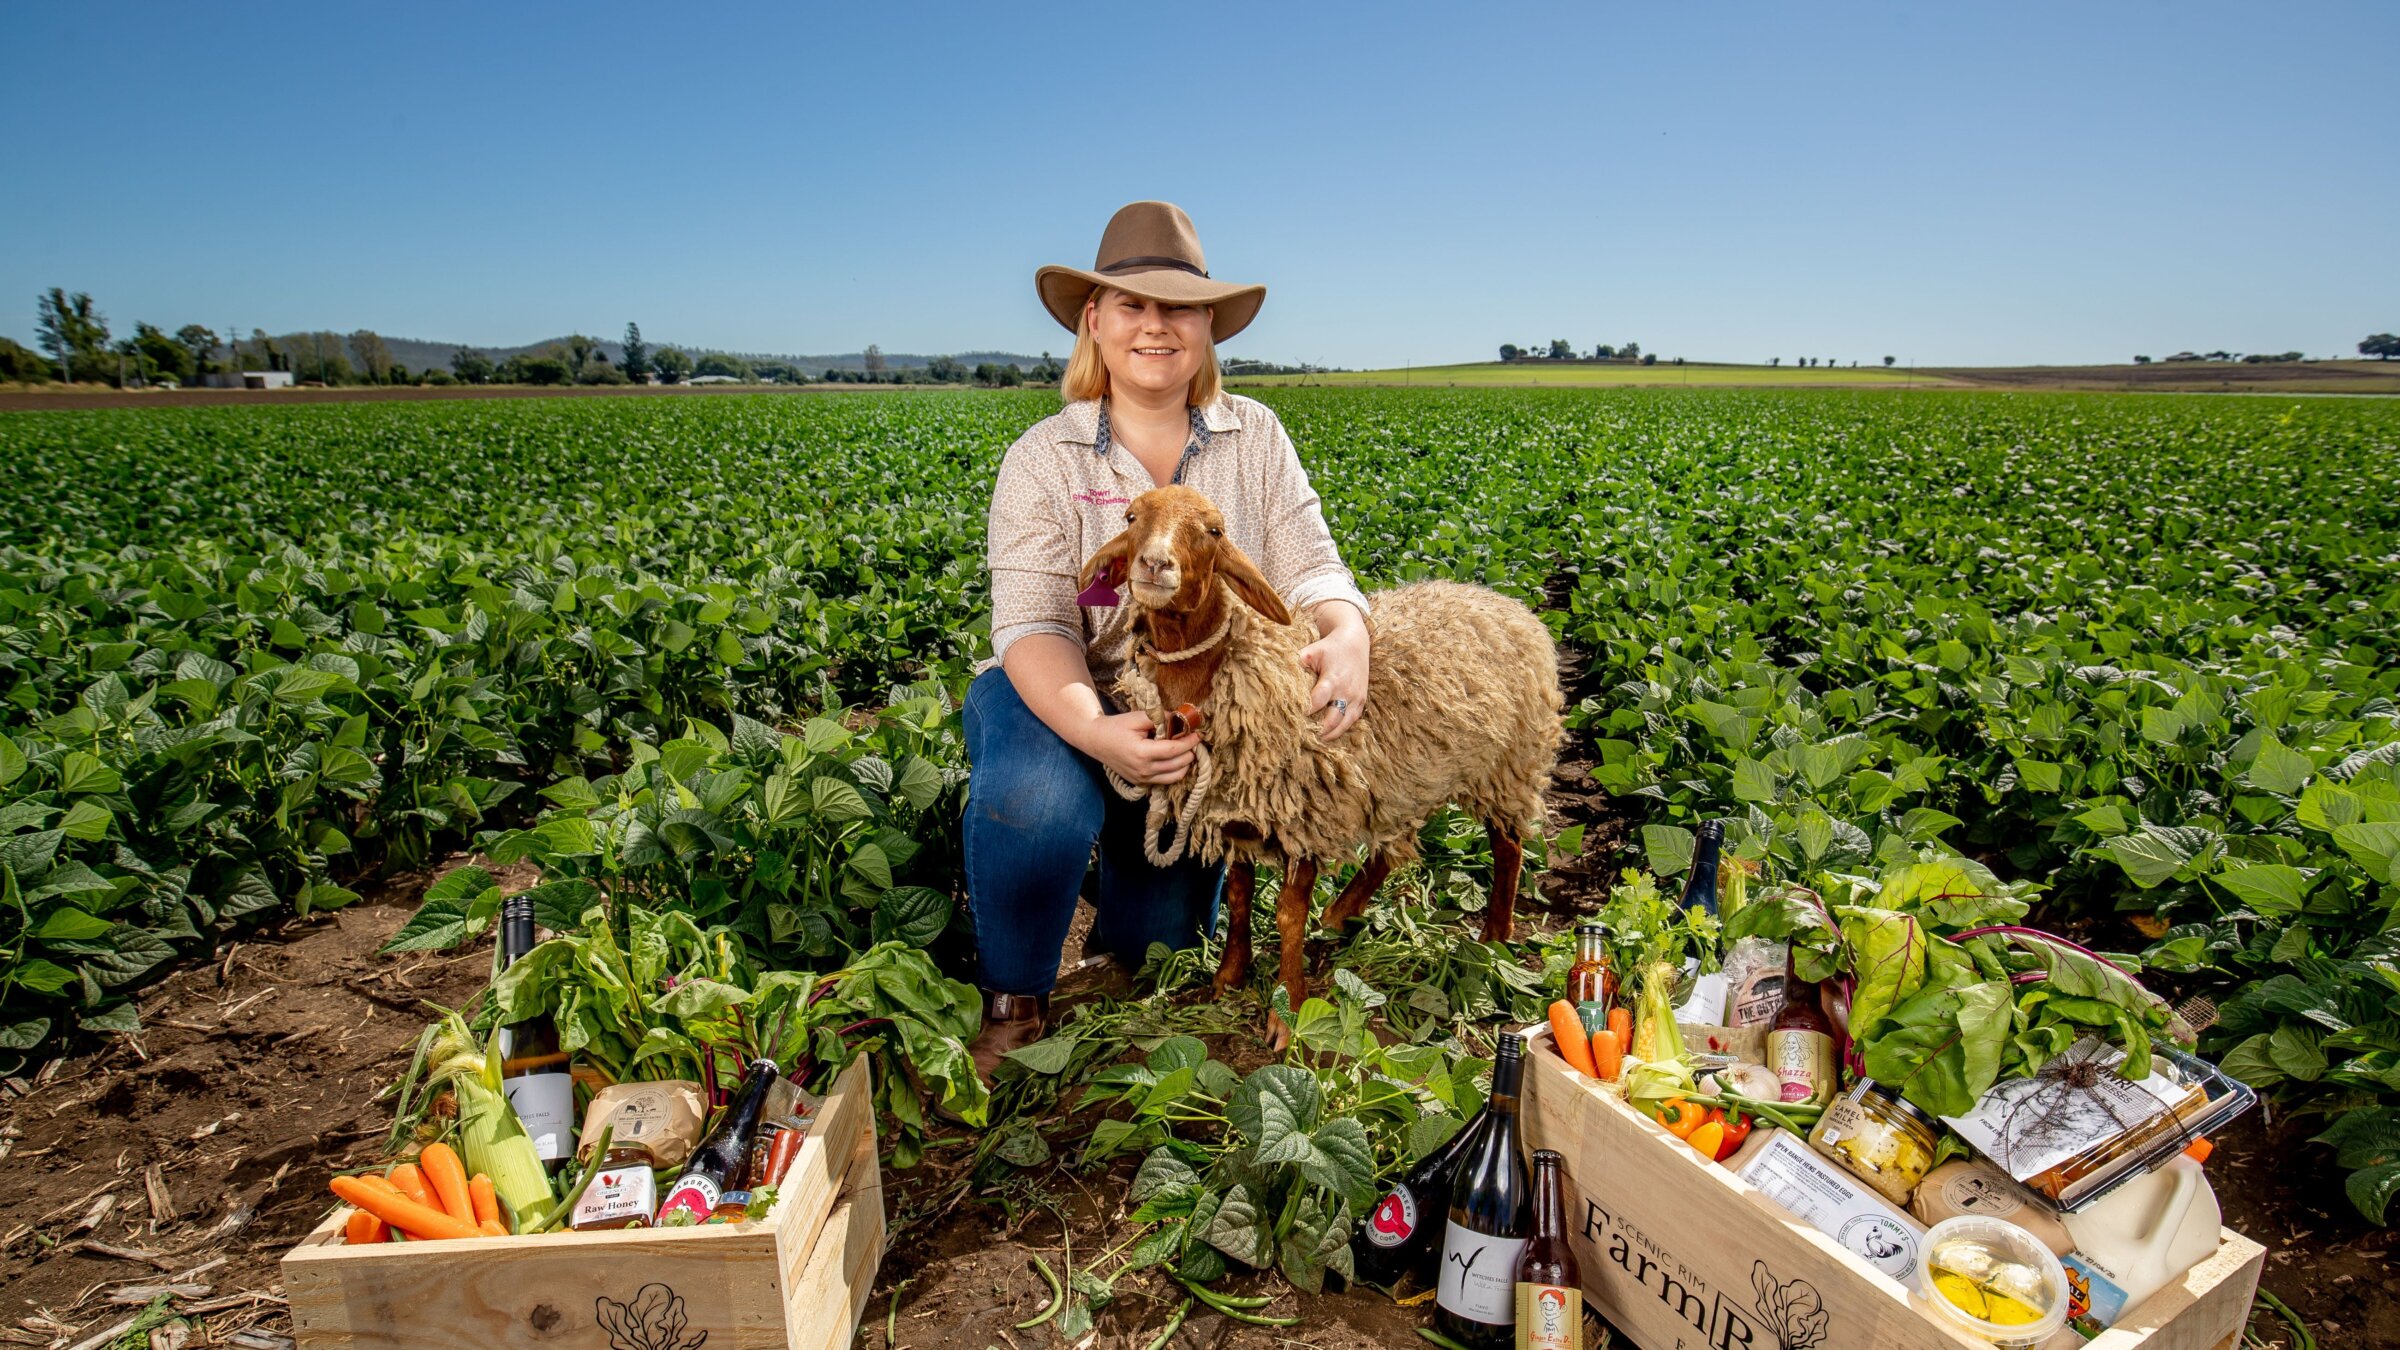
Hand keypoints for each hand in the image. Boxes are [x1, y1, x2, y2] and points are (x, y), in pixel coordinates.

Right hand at [1081, 710, 1200, 784]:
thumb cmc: (1116, 726)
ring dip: (1185, 763)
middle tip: (1193, 739)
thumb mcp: (1138, 717)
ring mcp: (1142, 779)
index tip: (1198, 734)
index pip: (1174, 750)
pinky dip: (1175, 770)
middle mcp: (1143, 770)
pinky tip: (1176, 758)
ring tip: (1187, 750)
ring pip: (1175, 776)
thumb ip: (1161, 717)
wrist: (1096, 740)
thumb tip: (1181, 718)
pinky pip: (1165, 780)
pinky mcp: (1141, 782)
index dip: (1189, 742)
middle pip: (1178, 765)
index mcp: (1142, 753)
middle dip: (1190, 752)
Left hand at [1299, 620, 1369, 740]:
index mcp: (1333, 679)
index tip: (1291, 719)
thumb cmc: (1329, 648)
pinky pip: (1350, 723)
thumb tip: (1274, 676)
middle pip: (1331, 720)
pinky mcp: (1361, 702)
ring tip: (1311, 741)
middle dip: (1316, 730)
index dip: (1304, 712)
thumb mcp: (1312, 651)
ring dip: (1327, 735)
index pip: (1317, 702)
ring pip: (1342, 726)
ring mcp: (1356, 699)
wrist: (1355, 642)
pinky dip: (1338, 731)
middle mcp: (1346, 692)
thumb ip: (1296, 663)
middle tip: (1299, 738)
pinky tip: (1325, 736)